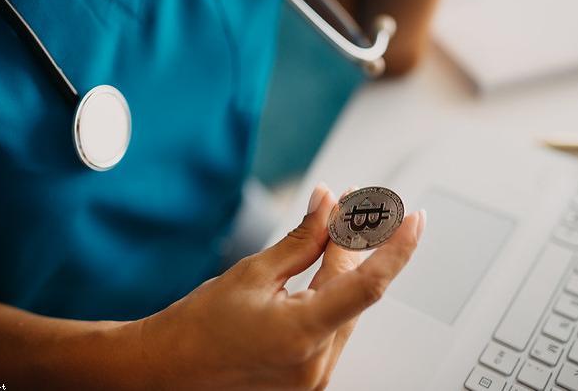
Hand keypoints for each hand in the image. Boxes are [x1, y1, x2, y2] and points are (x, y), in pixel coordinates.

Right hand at [130, 184, 424, 389]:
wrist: (165, 372)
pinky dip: (331, 296)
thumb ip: (302, 239)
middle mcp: (315, 365)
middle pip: (357, 292)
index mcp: (302, 335)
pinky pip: (332, 329)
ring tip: (334, 233)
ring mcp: (313, 378)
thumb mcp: (253, 274)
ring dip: (344, 270)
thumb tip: (328, 204)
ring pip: (346, 310)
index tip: (412, 220)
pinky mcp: (306, 381)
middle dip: (358, 245)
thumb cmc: (197, 328)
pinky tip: (325, 270)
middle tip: (353, 207)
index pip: (369, 285)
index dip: (398, 247)